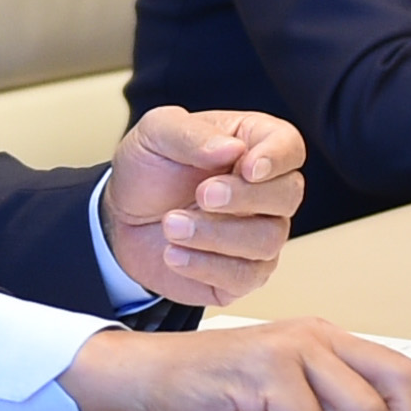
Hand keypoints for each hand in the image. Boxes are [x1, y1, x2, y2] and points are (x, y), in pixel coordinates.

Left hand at [103, 107, 308, 308]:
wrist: (122, 219)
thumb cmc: (149, 171)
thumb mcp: (156, 134)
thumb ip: (192, 134)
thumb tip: (232, 149)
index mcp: (253, 145)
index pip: (288, 147)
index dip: (276, 158)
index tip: (247, 167)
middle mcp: (265, 191)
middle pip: (288, 195)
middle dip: (245, 197)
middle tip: (202, 195)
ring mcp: (258, 233)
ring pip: (268, 239)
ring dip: (216, 234)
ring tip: (171, 224)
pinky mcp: (242, 273)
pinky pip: (245, 276)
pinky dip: (206, 266)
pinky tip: (174, 253)